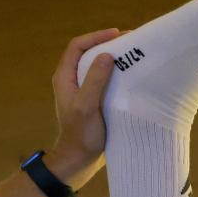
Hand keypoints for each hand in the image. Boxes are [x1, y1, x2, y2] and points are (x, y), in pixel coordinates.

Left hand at [45, 29, 117, 189]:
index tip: (117, 35)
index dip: (96, 36)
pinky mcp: (93, 101)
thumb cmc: (80, 136)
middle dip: (107, 45)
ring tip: (132, 56)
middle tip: (129, 42)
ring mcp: (82, 91)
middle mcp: (71, 81)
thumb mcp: (87, 106)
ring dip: (113, 60)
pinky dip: (116, 75)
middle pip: (88, 53)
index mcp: (64, 77)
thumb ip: (95, 80)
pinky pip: (103, 80)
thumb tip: (107, 55)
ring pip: (96, 66)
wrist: (78, 161)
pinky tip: (130, 77)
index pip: (77, 46)